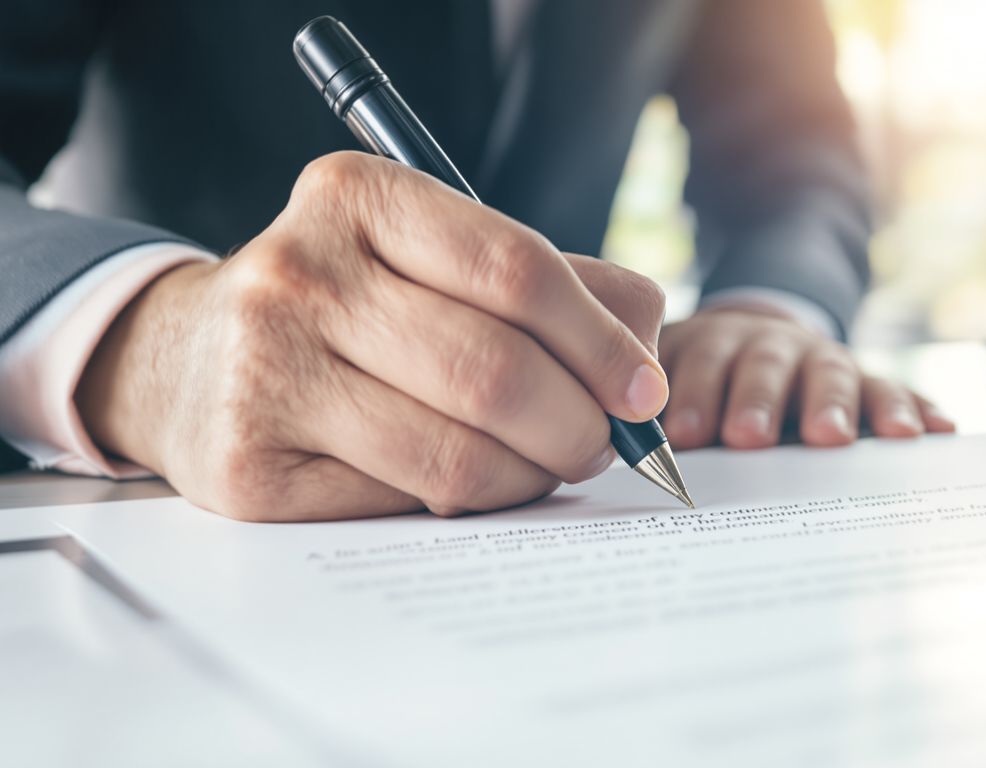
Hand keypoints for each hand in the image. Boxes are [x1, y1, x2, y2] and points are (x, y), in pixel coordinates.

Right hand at [76, 151, 668, 521]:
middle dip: (579, 424)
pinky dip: (471, 501)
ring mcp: (265, 372)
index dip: (602, 340)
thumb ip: (551, 284)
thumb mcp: (434, 259)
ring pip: (459, 452)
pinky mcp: (250, 468)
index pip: (517, 270)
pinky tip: (475, 481)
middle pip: (495, 370)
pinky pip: (409, 502)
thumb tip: (647, 347)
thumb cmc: (347, 308)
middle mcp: (300, 274)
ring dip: (533, 474)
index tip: (644, 390)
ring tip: (546, 463)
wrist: (187, 362)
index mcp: (357, 197)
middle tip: (604, 444)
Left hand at [658, 307, 953, 449]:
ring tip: (836, 440)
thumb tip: (628, 459)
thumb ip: (659, 416)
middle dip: (758, 400)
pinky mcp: (869, 382)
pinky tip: (936, 430)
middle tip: (749, 437)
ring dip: (836, 406)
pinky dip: (915, 409)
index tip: (685, 434)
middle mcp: (773, 345)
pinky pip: (896, 391)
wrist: (758, 341)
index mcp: (718, 342)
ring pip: (834, 373)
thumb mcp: (674, 383)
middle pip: (767, 366)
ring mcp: (824, 360)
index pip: (704, 362)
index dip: (694, 395)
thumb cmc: (706, 385)